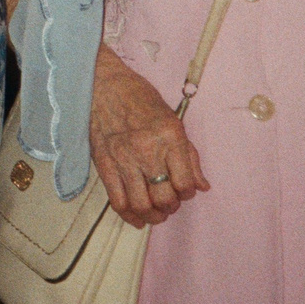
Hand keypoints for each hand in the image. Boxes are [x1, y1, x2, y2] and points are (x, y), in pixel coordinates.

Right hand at [89, 43, 206, 227]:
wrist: (103, 85)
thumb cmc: (140, 98)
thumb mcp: (173, 120)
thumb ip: (189, 155)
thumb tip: (201, 186)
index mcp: (170, 137)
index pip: (185, 183)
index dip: (188, 193)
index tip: (184, 190)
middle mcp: (147, 150)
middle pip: (164, 198)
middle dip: (171, 207)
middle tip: (170, 204)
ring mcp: (124, 159)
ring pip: (141, 205)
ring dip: (152, 216)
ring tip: (156, 214)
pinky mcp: (104, 165)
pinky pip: (117, 201)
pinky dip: (129, 216)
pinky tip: (137, 219)